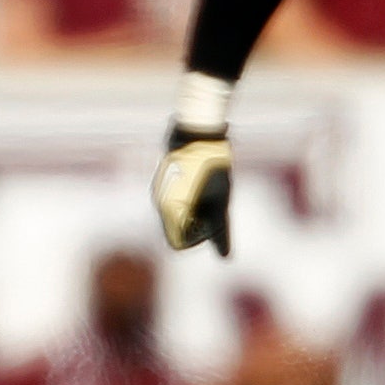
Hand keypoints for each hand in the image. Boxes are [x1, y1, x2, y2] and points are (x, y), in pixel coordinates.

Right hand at [153, 125, 233, 255]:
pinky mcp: (163, 179)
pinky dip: (187, 201)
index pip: (178, 243)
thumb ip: (219, 230)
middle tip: (215, 206)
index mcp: (170, 210)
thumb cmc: (212, 164)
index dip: (197, 240)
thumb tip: (225, 257)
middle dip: (196, 225)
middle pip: (176, 230)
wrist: (198, 127)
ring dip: (192, 212)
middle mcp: (159, 202)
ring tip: (210, 192)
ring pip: (174, 216)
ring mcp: (159, 189)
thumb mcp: (220, 200)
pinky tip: (202, 184)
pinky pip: (172, 201)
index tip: (212, 223)